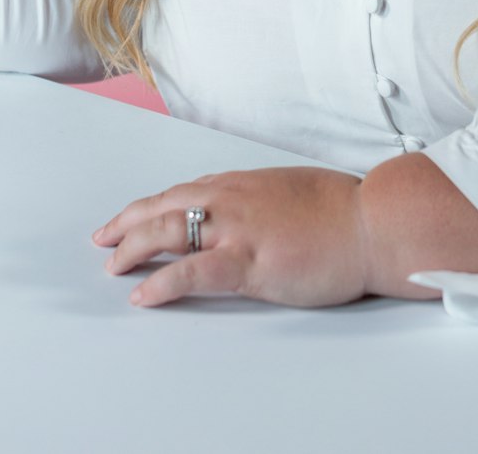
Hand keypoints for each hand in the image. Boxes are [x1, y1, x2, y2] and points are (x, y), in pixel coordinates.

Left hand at [93, 167, 368, 308]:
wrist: (373, 221)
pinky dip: (162, 282)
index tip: (132, 218)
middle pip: (163, 207)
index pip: (184, 192)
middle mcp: (232, 199)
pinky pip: (193, 272)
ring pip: (167, 231)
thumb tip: (252, 210)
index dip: (152, 206)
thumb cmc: (344, 210)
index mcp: (244, 183)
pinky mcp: (249, 262)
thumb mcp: (294, 191)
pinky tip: (143, 294)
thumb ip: (263, 199)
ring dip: (132, 248)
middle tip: (104, 240)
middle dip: (127, 223)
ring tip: (112, 266)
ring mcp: (238, 229)